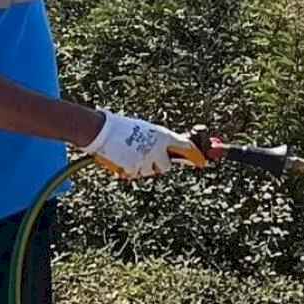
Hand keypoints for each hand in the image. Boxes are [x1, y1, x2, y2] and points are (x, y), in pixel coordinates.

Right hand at [81, 111, 207, 178]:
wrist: (101, 130)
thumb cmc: (123, 128)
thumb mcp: (147, 130)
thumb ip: (160, 141)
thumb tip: (173, 150)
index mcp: (163, 136)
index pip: (187, 147)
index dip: (196, 156)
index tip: (202, 163)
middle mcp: (158, 148)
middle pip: (166, 167)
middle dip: (159, 165)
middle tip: (150, 159)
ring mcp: (145, 160)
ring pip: (150, 172)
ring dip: (142, 167)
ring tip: (129, 154)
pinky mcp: (133, 168)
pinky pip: (134, 175)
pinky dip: (129, 170)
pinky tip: (120, 159)